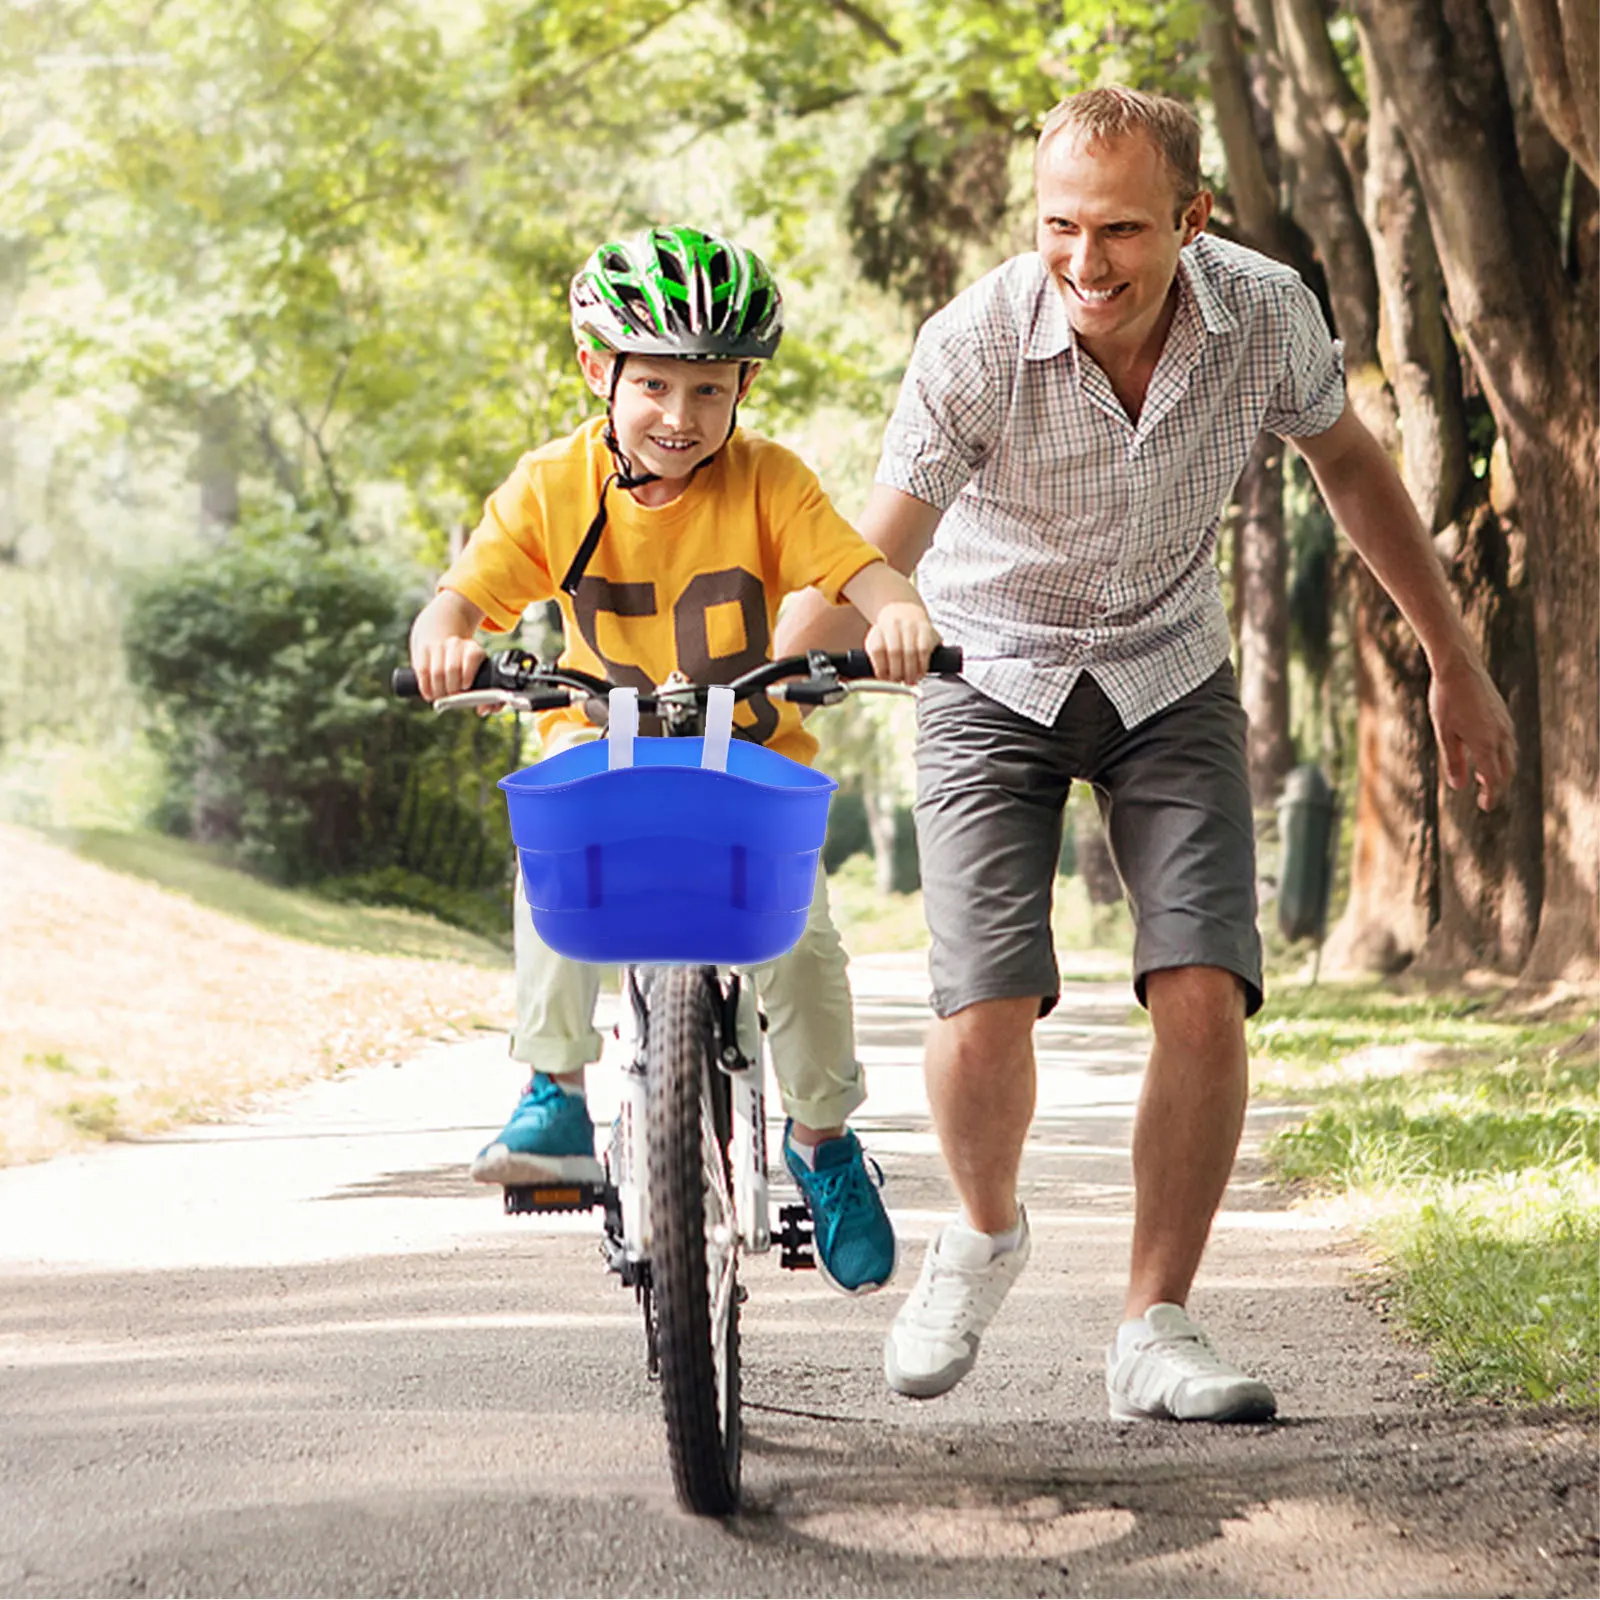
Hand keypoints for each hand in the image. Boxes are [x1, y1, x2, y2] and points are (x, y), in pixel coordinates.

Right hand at [411, 635, 485, 702]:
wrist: (440, 640)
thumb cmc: (463, 668)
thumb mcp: (477, 674)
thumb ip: (486, 696)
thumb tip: (483, 710)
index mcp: (472, 648)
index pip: (472, 657)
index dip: (468, 674)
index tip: (465, 687)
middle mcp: (455, 644)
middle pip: (452, 668)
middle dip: (452, 689)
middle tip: (452, 698)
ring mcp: (438, 646)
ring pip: (437, 672)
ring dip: (439, 691)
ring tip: (441, 698)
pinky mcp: (423, 650)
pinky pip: (423, 671)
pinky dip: (426, 687)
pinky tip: (429, 696)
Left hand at [864, 602, 942, 684]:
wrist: (905, 611)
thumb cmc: (891, 635)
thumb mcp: (879, 642)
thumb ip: (877, 660)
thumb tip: (879, 682)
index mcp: (879, 630)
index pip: (877, 650)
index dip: (881, 668)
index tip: (884, 679)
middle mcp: (894, 625)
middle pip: (894, 652)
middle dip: (897, 672)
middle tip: (898, 683)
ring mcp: (911, 626)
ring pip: (910, 652)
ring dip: (910, 672)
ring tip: (909, 681)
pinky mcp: (926, 629)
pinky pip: (924, 651)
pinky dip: (922, 666)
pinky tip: (920, 673)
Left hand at [1428, 644, 1514, 810]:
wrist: (1459, 667)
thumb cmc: (1446, 700)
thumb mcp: (1444, 733)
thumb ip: (1453, 761)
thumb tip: (1459, 787)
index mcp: (1486, 743)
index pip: (1493, 779)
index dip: (1491, 796)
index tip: (1485, 806)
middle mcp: (1501, 735)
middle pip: (1506, 770)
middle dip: (1497, 786)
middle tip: (1486, 796)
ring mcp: (1505, 724)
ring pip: (1509, 755)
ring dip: (1500, 770)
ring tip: (1484, 778)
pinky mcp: (1503, 714)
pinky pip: (1508, 741)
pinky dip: (1501, 754)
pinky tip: (1487, 752)